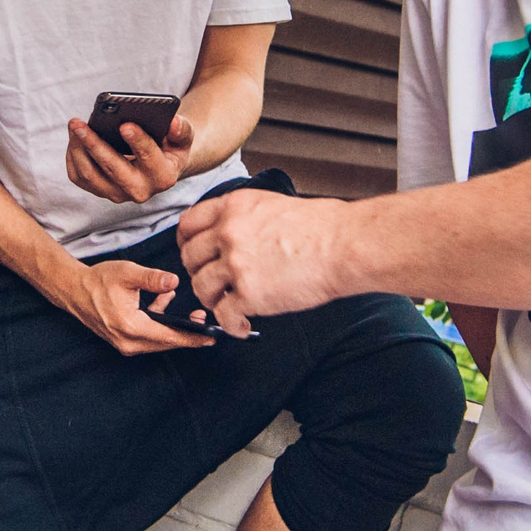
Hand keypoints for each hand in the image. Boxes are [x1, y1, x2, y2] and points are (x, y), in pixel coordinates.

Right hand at [45, 258, 209, 354]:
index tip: (211, 338)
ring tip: (193, 315)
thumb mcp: (127, 274)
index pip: (169, 337)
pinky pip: (149, 335)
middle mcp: (128, 341)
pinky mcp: (124, 339)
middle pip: (167, 342)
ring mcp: (125, 343)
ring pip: (159, 339)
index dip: (192, 337)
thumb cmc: (98, 281)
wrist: (74, 290)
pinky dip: (160, 322)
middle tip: (208, 324)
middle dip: (188, 333)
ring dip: (175, 327)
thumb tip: (174, 282)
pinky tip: (164, 301)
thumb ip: (152, 278)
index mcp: (131, 327)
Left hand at [66, 115, 194, 203]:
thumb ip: (182, 130)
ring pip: (90, 174)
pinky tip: (74, 138)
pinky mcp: (100, 191)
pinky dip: (73, 156)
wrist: (158, 167)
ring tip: (74, 126)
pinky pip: (79, 177)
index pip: (149, 158)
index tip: (125, 124)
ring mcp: (118, 194)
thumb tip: (173, 122)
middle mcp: (140, 191)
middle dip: (94, 144)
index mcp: (163, 177)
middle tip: (78, 123)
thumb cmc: (169, 148)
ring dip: (78, 149)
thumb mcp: (183, 139)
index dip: (138, 141)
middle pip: (112, 168)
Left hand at [177, 190, 353, 334]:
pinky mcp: (249, 294)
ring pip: (201, 287)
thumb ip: (243, 217)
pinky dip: (230, 325)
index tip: (192, 253)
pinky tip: (241, 326)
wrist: (344, 246)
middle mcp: (228, 233)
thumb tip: (229, 233)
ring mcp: (236, 264)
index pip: (188, 224)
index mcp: (233, 207)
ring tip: (226, 305)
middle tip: (211, 282)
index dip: (186, 243)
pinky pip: (223, 315)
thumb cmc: (321, 227)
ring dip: (211, 300)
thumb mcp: (271, 205)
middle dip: (197, 273)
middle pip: (190, 258)